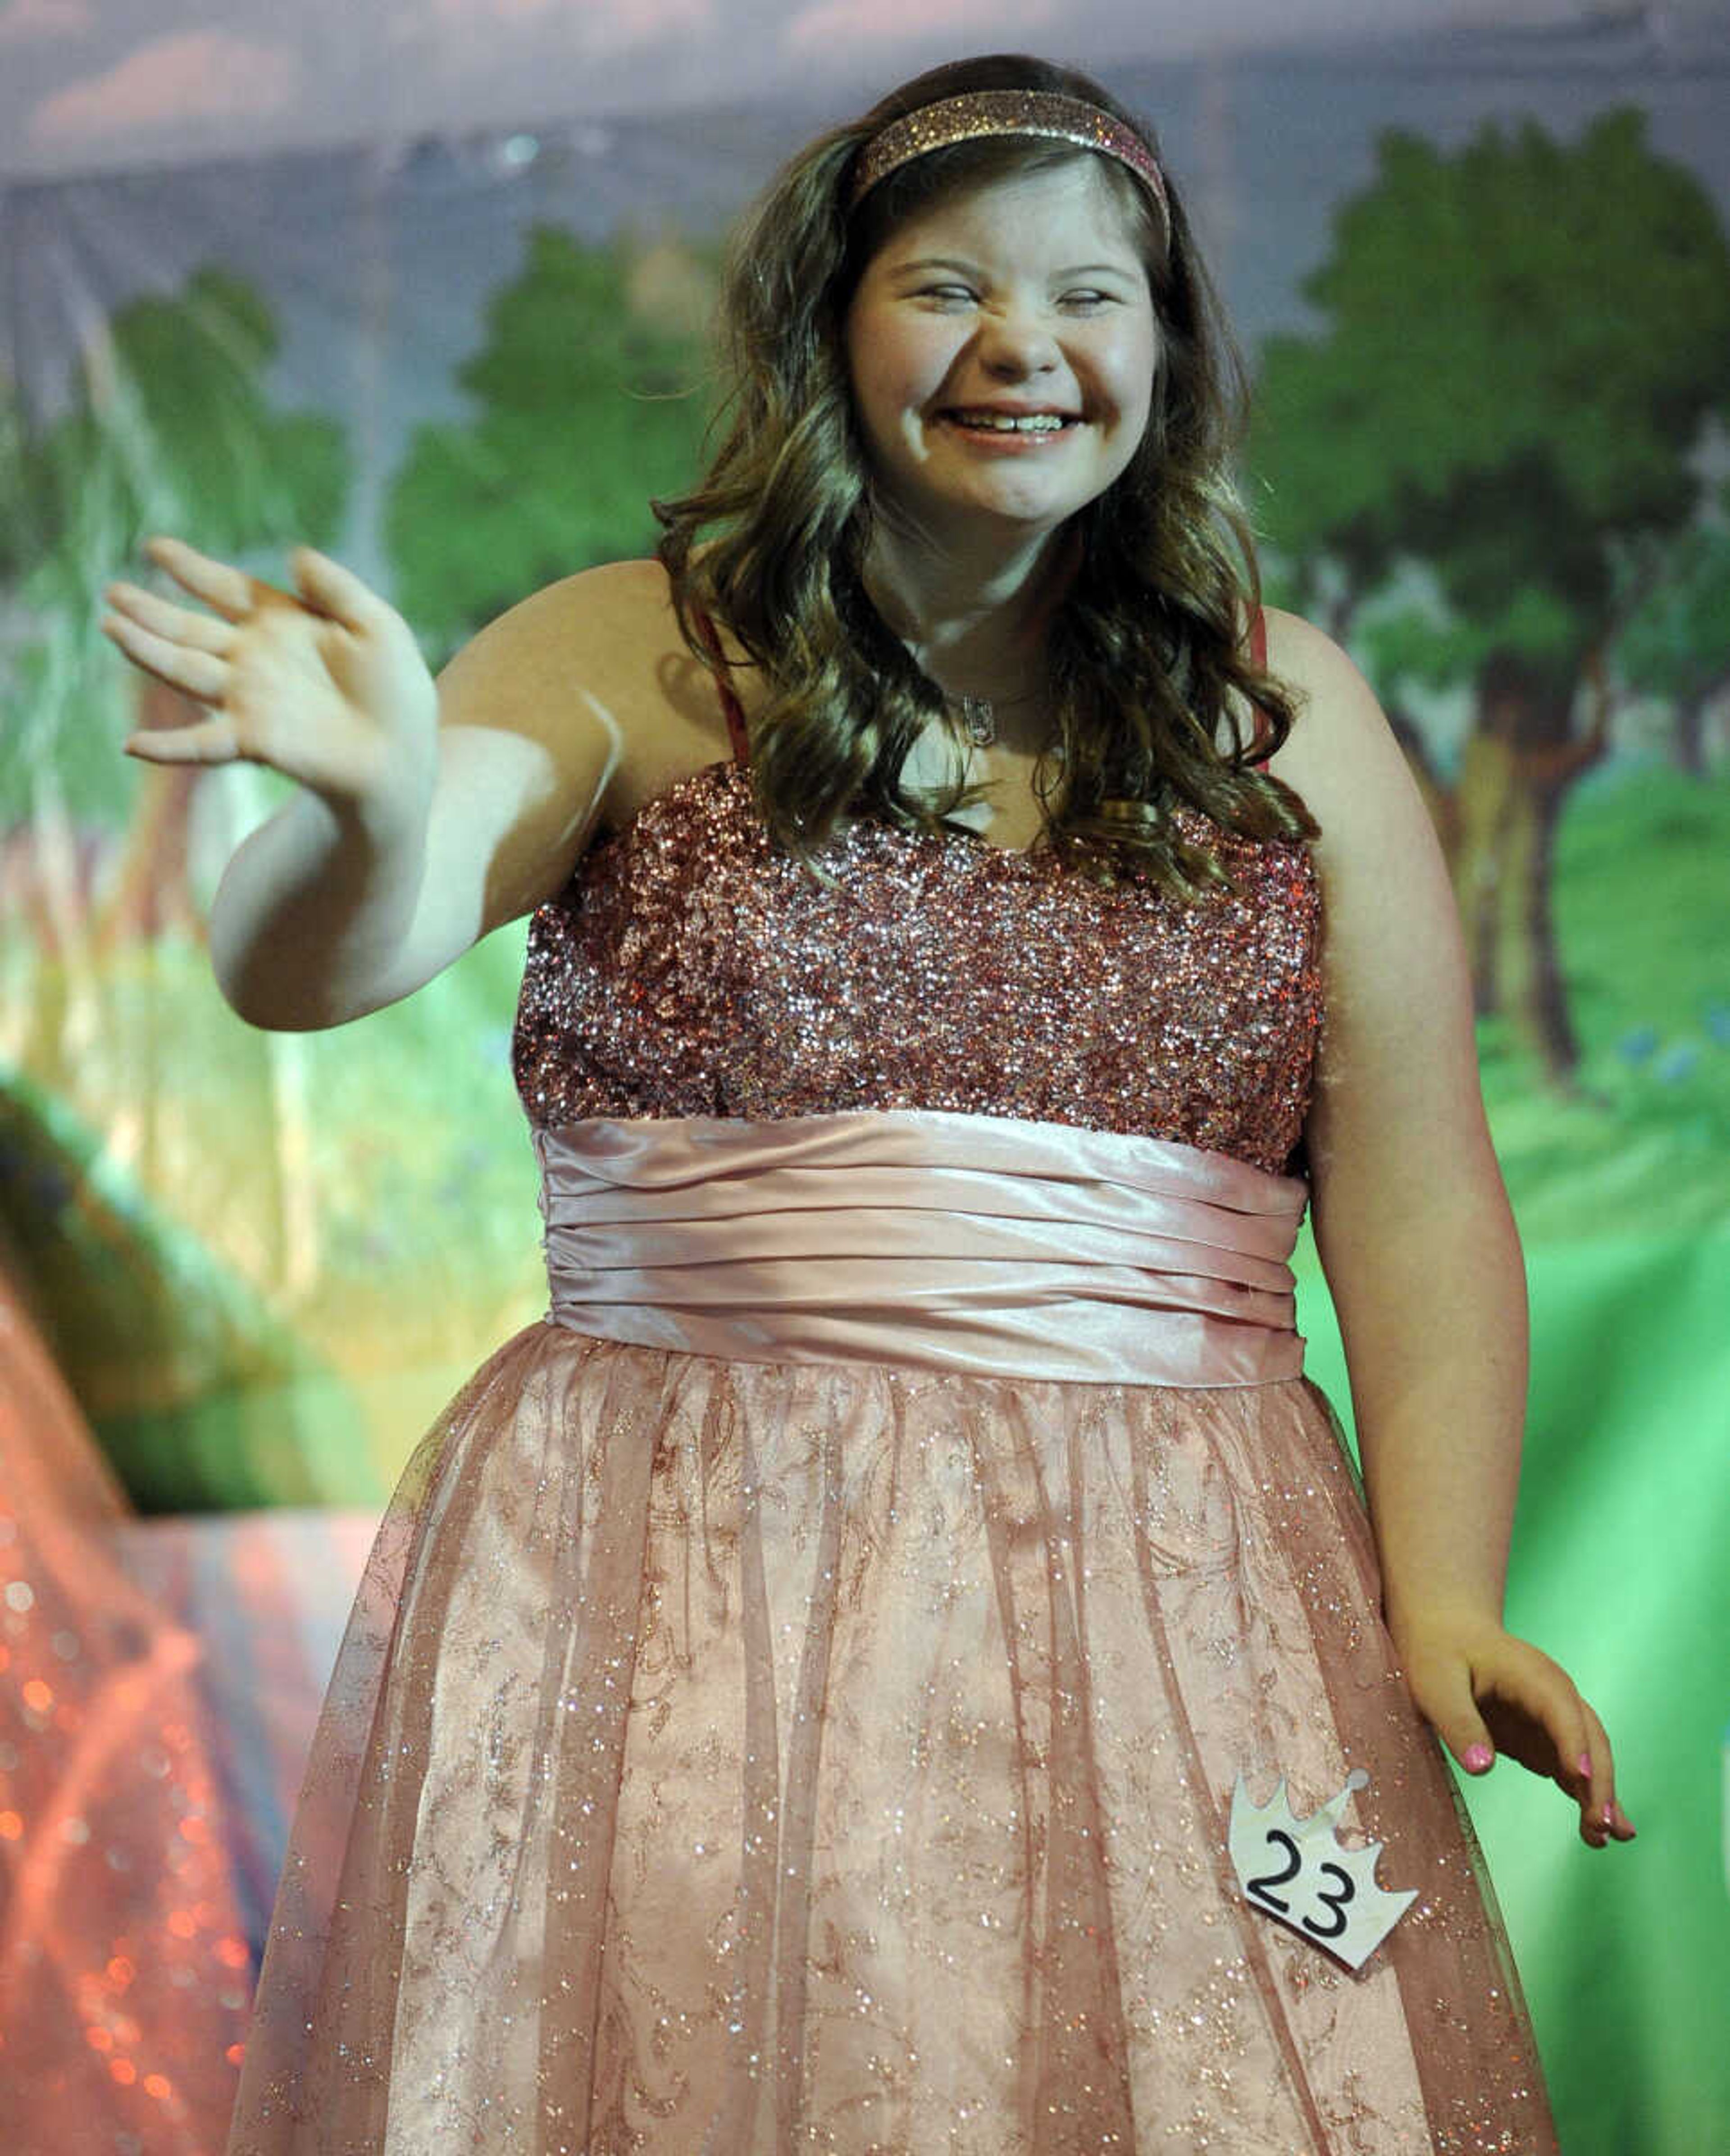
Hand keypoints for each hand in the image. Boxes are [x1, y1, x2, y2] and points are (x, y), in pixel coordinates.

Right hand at [102, 538, 437, 827]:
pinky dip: (167, 747)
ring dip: (146, 651)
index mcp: (283, 624)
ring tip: (110, 627)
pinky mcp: (254, 739)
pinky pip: (201, 744)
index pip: (226, 588)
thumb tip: (296, 553)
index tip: (154, 546)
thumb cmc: (397, 691)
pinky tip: (132, 745)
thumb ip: (336, 588)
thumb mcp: (376, 624)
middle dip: (151, 611)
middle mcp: (256, 660)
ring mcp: (250, 699)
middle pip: (190, 629)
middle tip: (112, 591)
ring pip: (184, 670)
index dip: (191, 568)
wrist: (403, 752)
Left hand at [1395, 1614, 1634, 1849]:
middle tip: (1603, 1827)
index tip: (1578, 1779)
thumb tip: (1482, 1768)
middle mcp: (1556, 1695)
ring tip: (1607, 1838)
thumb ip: (1458, 1723)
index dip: (1572, 1744)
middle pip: (1588, 1738)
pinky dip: (1584, 1795)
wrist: (1448, 1633)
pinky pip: (1573, 1768)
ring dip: (1600, 1795)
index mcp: (1533, 1675)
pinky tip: (1592, 1829)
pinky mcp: (1546, 1737)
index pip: (1561, 1712)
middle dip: (1598, 1781)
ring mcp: (1555, 1718)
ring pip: (1590, 1756)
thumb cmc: (1440, 1654)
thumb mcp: (1435, 1685)